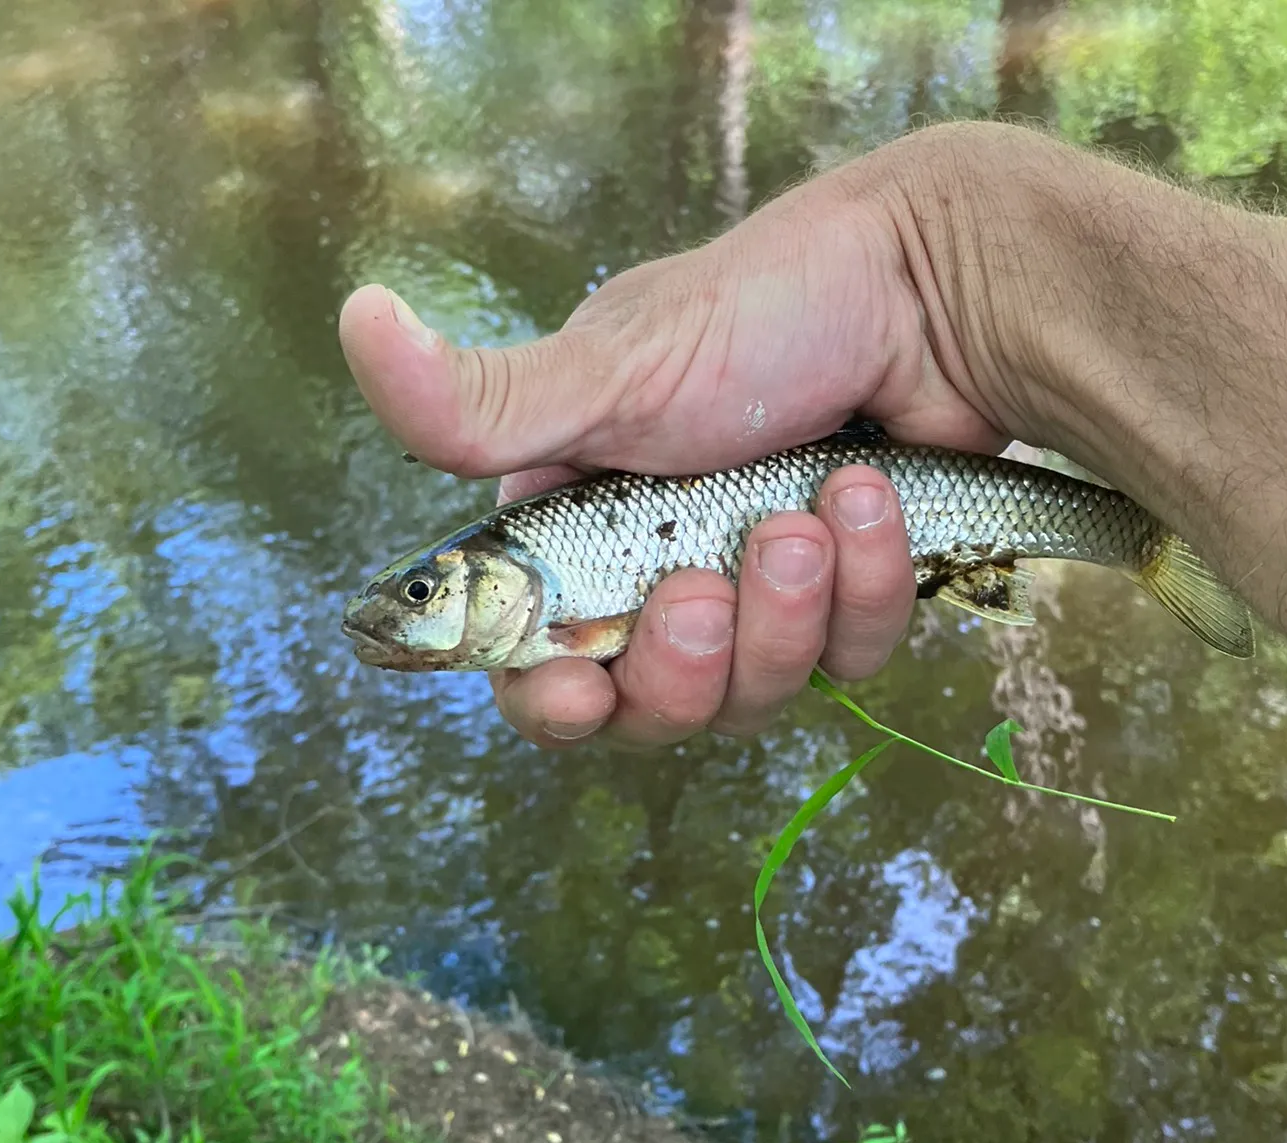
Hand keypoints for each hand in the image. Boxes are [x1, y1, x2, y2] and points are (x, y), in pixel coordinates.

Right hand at [339, 135, 1006, 746]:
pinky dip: (866, 585)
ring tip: (812, 514)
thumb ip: (485, 403)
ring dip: (782, 613)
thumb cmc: (763, 315)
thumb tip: (353, 321)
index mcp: (584, 534)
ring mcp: (760, 602)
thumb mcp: (612, 371)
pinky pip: (849, 660)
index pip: (537, 663)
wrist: (934, 290)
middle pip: (646, 708)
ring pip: (751, 696)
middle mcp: (664, 578)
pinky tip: (874, 497)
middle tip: (704, 586)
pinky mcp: (849, 610)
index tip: (574, 694)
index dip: (548, 701)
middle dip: (679, 664)